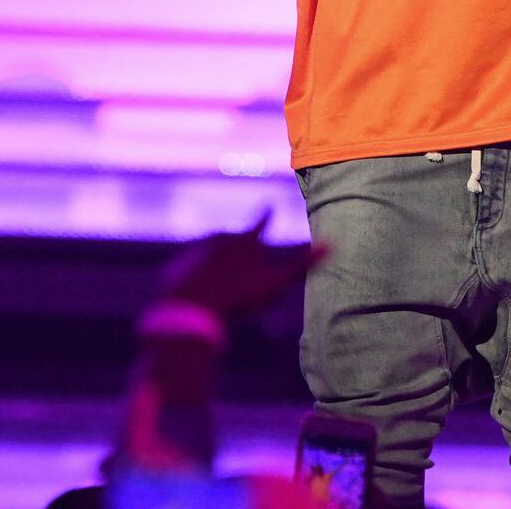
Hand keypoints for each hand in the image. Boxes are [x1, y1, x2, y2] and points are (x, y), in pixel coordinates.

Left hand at [157, 209, 321, 320]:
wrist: (193, 304)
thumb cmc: (240, 293)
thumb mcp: (276, 281)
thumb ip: (302, 264)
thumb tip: (332, 243)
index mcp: (245, 240)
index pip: (261, 223)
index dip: (267, 216)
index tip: (269, 205)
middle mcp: (219, 239)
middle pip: (233, 236)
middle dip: (238, 239)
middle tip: (241, 242)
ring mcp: (196, 252)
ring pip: (209, 250)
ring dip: (216, 255)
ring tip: (219, 266)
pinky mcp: (178, 267)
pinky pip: (190, 268)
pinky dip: (196, 273)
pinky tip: (198, 286)